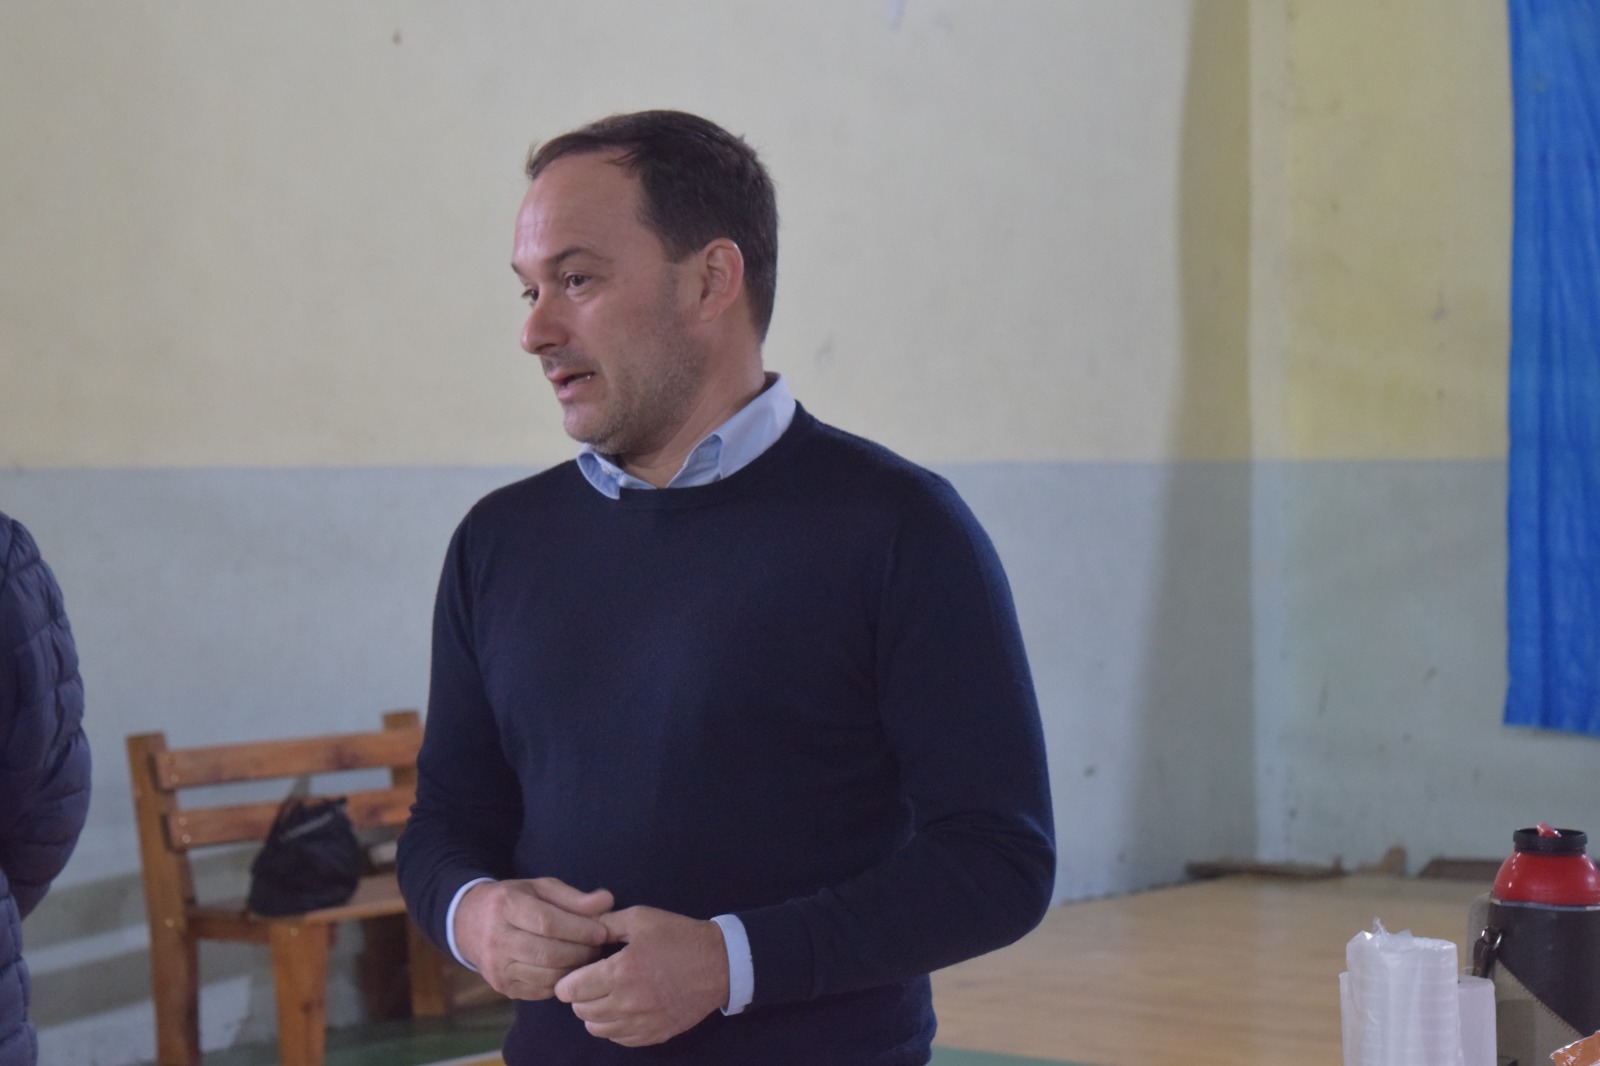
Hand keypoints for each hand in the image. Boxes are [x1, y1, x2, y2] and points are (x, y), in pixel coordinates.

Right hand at [453, 877, 613, 999]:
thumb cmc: (513, 901)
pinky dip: (561, 982)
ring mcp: (497, 967)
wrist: (469, 924)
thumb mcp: (539, 888)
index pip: (548, 923)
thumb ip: (573, 897)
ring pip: (546, 976)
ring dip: (574, 969)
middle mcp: (497, 939)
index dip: (580, 929)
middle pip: (548, 953)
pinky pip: (541, 990)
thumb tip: (607, 901)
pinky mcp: (502, 987)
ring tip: (587, 957)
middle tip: (599, 947)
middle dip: (581, 952)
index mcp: (506, 906)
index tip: (602, 931)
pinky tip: (570, 969)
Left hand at [554, 906, 729, 1046]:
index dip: (566, 981)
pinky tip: (623, 1010)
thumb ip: (605, 923)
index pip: (572, 989)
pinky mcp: (654, 1035)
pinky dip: (615, 1027)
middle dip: (580, 996)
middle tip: (591, 982)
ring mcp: (641, 1023)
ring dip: (595, 1013)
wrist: (719, 963)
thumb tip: (579, 929)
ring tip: (606, 996)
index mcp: (620, 972)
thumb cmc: (678, 936)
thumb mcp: (641, 918)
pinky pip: (619, 1040)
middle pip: (581, 1010)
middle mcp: (627, 1003)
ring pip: (597, 1029)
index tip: (573, 974)